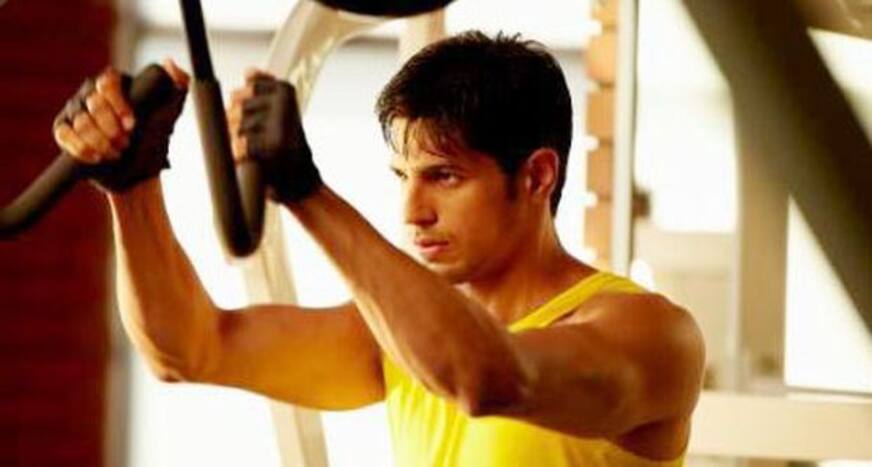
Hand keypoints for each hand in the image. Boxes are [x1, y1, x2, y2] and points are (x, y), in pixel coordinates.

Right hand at [53, 59, 189, 192]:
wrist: (138, 172)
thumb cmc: (155, 140)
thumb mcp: (172, 113)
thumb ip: (178, 85)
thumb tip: (169, 63)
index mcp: (116, 84)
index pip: (108, 82)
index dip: (118, 103)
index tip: (132, 125)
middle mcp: (92, 94)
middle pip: (93, 103)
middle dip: (111, 128)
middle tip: (126, 143)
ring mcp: (76, 111)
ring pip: (81, 121)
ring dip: (100, 142)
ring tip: (116, 153)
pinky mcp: (64, 130)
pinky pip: (64, 134)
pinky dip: (81, 148)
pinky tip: (97, 158)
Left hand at [227, 69, 320, 203]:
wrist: (303, 183)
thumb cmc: (285, 146)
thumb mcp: (277, 112)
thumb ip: (261, 90)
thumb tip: (248, 71)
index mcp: (284, 89)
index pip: (236, 94)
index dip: (238, 113)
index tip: (257, 124)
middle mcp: (284, 102)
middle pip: (233, 109)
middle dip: (236, 127)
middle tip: (260, 141)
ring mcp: (280, 123)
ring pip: (235, 128)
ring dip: (239, 143)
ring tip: (261, 151)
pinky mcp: (273, 146)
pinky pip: (240, 146)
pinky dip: (243, 157)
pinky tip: (257, 160)